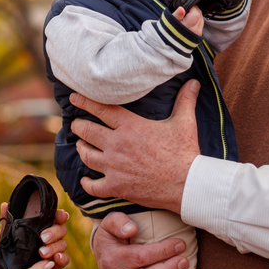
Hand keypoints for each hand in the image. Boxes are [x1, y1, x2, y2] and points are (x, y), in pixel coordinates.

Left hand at [0, 202, 71, 268]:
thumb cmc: (6, 254)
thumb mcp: (4, 238)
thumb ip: (6, 222)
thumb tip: (4, 205)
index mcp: (40, 228)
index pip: (54, 218)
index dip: (59, 215)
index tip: (60, 215)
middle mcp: (49, 238)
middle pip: (61, 230)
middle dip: (54, 232)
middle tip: (43, 238)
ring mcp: (53, 252)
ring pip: (62, 245)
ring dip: (55, 247)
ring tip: (42, 252)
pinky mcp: (53, 267)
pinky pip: (63, 261)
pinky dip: (62, 259)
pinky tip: (55, 259)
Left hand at [71, 81, 200, 212]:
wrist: (186, 184)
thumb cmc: (185, 152)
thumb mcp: (185, 122)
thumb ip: (185, 100)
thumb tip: (194, 82)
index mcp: (130, 126)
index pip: (101, 109)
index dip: (85, 101)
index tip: (74, 98)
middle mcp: (117, 145)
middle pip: (86, 131)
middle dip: (78, 126)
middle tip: (76, 124)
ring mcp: (114, 167)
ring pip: (86, 155)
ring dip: (81, 149)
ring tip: (81, 146)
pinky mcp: (116, 186)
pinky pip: (92, 185)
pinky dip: (86, 182)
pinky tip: (86, 179)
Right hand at [172, 5, 203, 35]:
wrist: (170, 45)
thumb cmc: (169, 31)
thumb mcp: (170, 21)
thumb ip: (177, 14)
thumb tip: (181, 8)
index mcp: (189, 25)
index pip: (195, 12)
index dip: (191, 7)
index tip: (185, 6)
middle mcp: (196, 29)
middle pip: (200, 15)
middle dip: (194, 10)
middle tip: (186, 10)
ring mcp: (198, 33)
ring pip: (201, 19)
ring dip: (196, 15)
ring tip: (187, 15)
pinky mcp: (198, 35)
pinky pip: (201, 25)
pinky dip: (197, 21)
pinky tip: (190, 21)